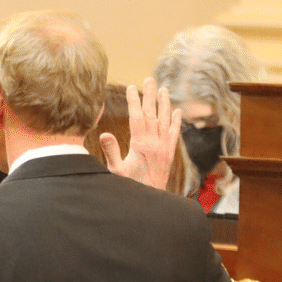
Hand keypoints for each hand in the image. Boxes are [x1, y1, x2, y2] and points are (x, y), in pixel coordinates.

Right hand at [102, 76, 180, 190]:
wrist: (151, 202)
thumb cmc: (130, 187)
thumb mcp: (116, 171)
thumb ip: (111, 152)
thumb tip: (104, 134)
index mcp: (140, 145)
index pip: (137, 117)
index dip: (134, 101)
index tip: (131, 88)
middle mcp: (155, 143)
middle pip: (152, 114)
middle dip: (150, 95)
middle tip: (149, 79)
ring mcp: (164, 148)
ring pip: (165, 120)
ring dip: (164, 104)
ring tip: (164, 89)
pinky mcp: (169, 154)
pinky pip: (174, 134)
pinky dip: (176, 121)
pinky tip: (177, 111)